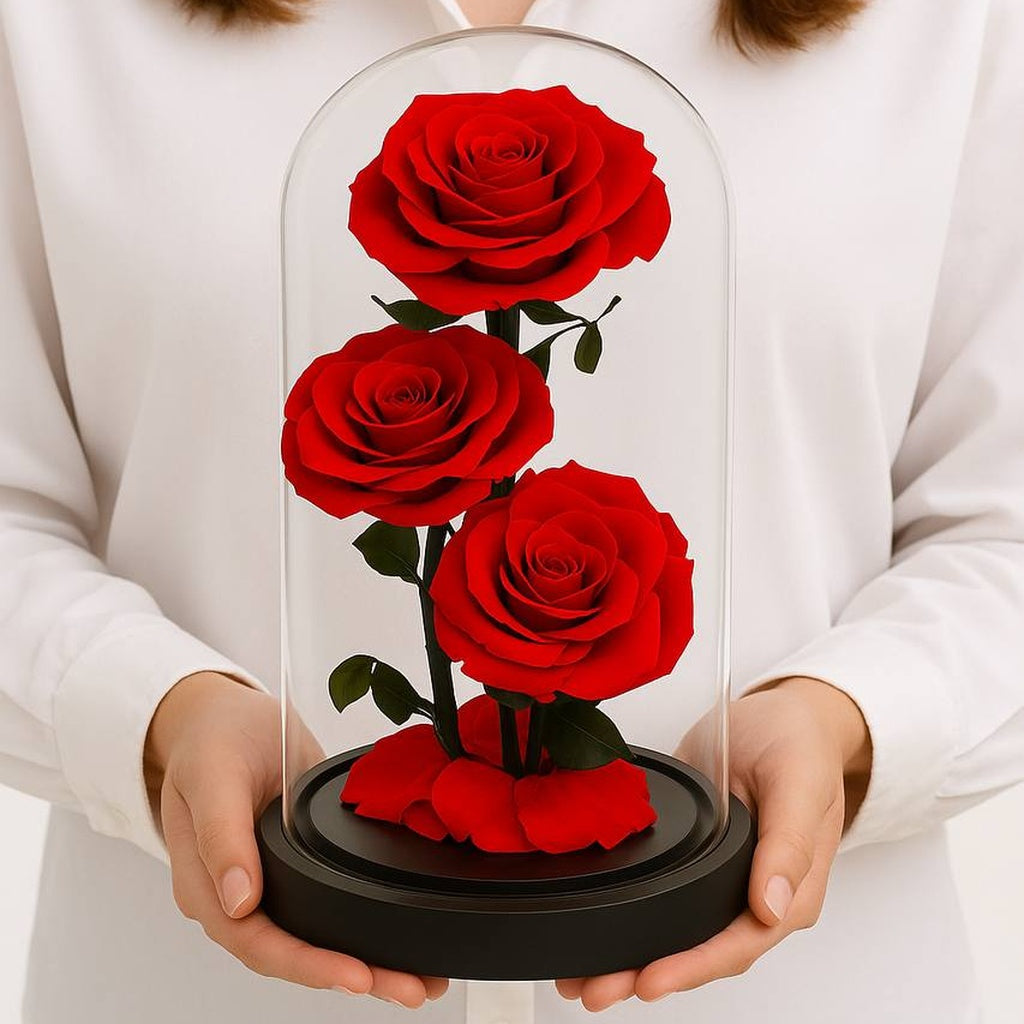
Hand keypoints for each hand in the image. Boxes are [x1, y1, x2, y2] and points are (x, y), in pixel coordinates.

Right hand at [144, 671, 449, 1007]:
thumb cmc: (212, 739)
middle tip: (410, 988)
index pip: (259, 943)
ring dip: (366, 964)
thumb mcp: (212, 775)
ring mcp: (270, 884)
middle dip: (352, 977)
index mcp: (207, 884)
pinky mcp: (296, 867)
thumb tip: (237, 899)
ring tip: (419, 982)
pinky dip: (363, 929)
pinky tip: (400, 943)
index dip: (310, 965)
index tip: (356, 976)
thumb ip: (221, 834)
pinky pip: (327, 908)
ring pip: (315, 940)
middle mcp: (237, 896)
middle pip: (293, 955)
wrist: (225, 715)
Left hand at [555, 675, 870, 1011]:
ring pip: (678, 933)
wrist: (780, 713)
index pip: (738, 944)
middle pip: (701, 951)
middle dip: (648, 973)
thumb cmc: (797, 743)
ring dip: (631, 958)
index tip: (650, 981)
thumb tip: (773, 907)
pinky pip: (663, 899)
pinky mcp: (696, 859)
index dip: (692, 966)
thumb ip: (790, 842)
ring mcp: (722, 880)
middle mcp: (754, 894)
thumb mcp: (800, 781)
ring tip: (582, 980)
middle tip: (595, 990)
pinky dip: (631, 919)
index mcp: (791, 889)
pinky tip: (597, 935)